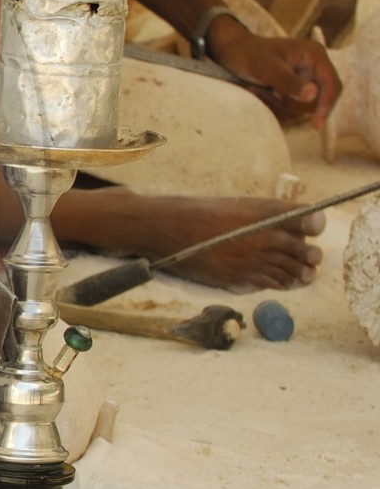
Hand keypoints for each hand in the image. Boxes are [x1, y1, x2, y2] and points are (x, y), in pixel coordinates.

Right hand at [143, 194, 325, 291]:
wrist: (173, 229)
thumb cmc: (203, 212)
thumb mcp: (238, 205)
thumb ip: (265, 215)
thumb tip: (285, 227)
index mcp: (267, 212)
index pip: (308, 220)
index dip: (315, 225)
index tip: (314, 229)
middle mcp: (267, 236)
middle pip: (305, 250)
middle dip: (311, 256)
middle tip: (311, 258)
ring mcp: (257, 259)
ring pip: (292, 271)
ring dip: (301, 273)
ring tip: (304, 275)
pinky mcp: (244, 277)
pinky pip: (274, 283)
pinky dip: (282, 283)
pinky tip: (283, 282)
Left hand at [208, 20, 340, 127]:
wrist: (232, 52)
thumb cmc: (249, 54)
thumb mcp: (268, 68)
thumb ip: (290, 82)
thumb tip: (313, 95)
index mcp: (315, 56)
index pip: (332, 85)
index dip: (327, 105)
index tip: (316, 125)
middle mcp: (313, 69)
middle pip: (318, 101)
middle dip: (292, 103)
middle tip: (269, 92)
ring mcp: (303, 81)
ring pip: (302, 109)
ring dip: (278, 105)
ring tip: (257, 89)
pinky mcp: (293, 92)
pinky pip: (290, 111)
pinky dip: (273, 106)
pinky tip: (258, 92)